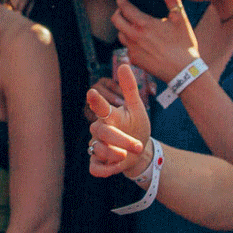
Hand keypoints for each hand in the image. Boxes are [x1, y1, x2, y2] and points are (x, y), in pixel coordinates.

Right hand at [86, 62, 153, 178]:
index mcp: (109, 115)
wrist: (140, 151)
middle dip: (121, 139)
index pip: (101, 107)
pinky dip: (105, 169)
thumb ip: (130, 88)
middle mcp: (100, 130)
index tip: (92, 93)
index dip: (96, 101)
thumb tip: (124, 64)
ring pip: (98, 149)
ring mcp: (98, 146)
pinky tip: (115, 167)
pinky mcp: (98, 162)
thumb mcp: (137, 108)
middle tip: (138, 146)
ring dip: (115, 155)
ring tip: (126, 156)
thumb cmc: (136, 126)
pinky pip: (94, 167)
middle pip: (102, 132)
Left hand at [111, 0, 197, 82]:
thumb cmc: (184, 44)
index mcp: (144, 24)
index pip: (124, 7)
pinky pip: (127, 48)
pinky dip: (131, 42)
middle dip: (118, 12)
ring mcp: (132, 50)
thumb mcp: (180, 18)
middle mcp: (134, 37)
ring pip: (120, 34)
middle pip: (116, 20)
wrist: (184, 72)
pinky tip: (142, 41)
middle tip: (125, 9)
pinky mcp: (134, 61)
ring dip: (124, 27)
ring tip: (134, 24)